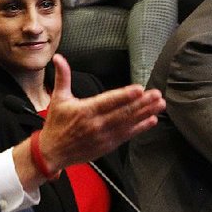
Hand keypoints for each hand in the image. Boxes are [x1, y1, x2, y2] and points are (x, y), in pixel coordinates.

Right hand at [13, 54, 164, 189]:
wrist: (52, 153)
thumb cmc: (56, 125)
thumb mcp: (58, 98)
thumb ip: (63, 77)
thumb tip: (59, 58)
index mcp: (85, 111)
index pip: (108, 101)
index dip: (125, 95)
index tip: (139, 89)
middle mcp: (96, 124)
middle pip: (123, 112)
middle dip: (142, 103)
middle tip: (156, 95)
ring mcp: (103, 136)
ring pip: (128, 123)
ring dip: (145, 113)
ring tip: (159, 105)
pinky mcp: (107, 145)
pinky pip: (127, 135)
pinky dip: (140, 128)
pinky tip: (151, 120)